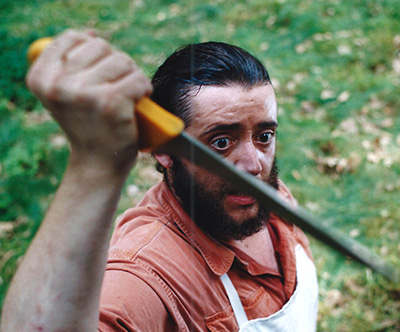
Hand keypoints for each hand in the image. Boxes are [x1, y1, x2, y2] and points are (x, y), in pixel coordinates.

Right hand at [26, 29, 152, 172]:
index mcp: (41, 78)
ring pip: (122, 60)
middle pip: (101, 46)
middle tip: (115, 89)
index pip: (72, 38)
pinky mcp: (111, 102)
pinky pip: (138, 79)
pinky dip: (144, 89)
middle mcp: (57, 84)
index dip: (94, 51)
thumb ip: (72, 62)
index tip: (98, 74)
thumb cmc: (88, 125)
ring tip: (127, 96)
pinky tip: (138, 103)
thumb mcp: (67, 93)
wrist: (98, 163)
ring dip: (131, 76)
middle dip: (116, 65)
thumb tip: (91, 34)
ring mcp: (84, 93)